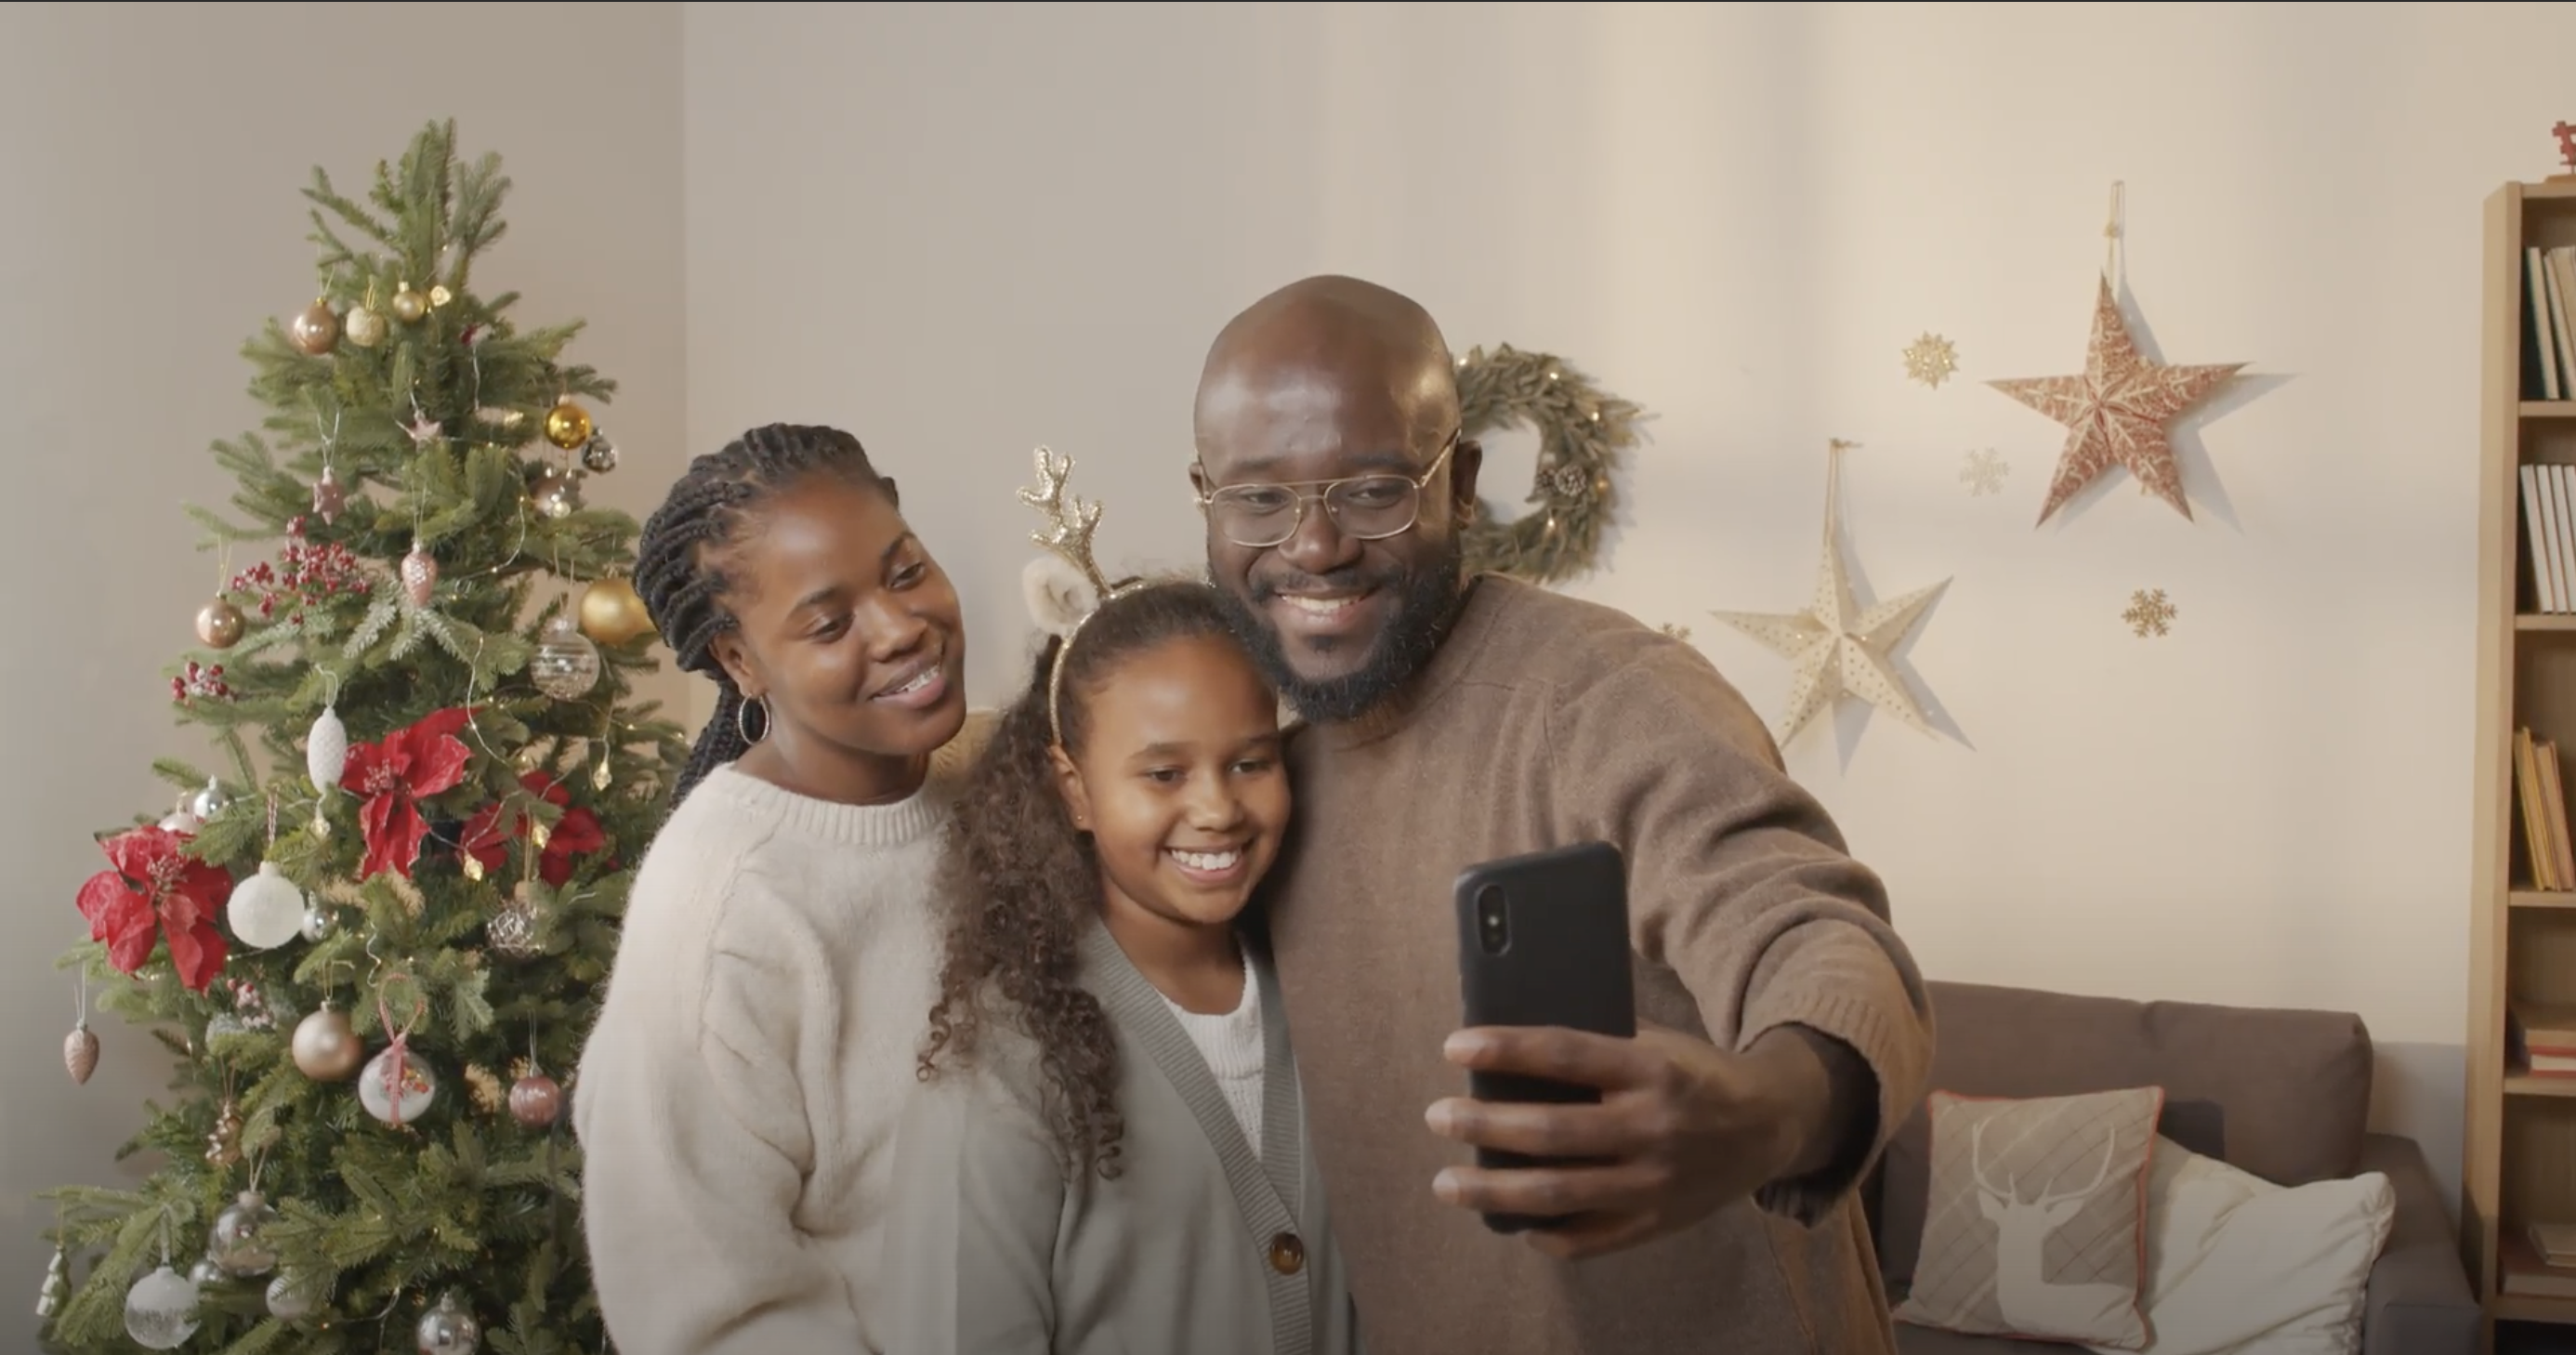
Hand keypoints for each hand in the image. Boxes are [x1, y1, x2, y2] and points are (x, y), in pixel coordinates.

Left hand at [1422, 1023, 1828, 1258]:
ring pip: (1558, 1193)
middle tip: (1438, 1116)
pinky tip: (1512, 1221)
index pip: (1565, 1054)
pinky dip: (1544, 1233)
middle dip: (1483, 1124)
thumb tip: (1515, 1041)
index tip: (1455, 1047)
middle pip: (1550, 1131)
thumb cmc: (1696, 1074)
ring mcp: (1654, 1183)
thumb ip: (1600, 1040)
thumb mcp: (1659, 1041)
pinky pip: (1589, 1239)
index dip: (1506, 1050)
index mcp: (1651, 1069)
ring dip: (1493, 1190)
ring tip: (1447, 1182)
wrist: (1770, 1125)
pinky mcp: (1656, 1224)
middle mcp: (1652, 1127)